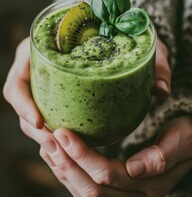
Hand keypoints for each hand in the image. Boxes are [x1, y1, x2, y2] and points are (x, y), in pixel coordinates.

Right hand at [3, 37, 169, 133]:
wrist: (109, 26)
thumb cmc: (117, 30)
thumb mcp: (135, 42)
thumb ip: (152, 63)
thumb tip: (161, 90)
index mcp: (43, 47)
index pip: (18, 78)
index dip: (23, 103)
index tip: (40, 123)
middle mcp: (39, 64)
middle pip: (22, 99)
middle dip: (32, 125)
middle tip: (54, 144)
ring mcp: (45, 77)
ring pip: (31, 108)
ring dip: (42, 131)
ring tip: (60, 148)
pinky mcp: (54, 88)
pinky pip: (45, 109)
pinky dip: (51, 126)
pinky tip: (66, 140)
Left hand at [39, 118, 191, 196]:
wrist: (187, 143)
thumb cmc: (184, 136)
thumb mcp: (180, 140)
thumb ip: (162, 155)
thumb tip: (137, 169)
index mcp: (150, 185)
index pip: (107, 175)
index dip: (82, 155)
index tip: (63, 131)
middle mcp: (134, 195)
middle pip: (91, 188)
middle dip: (66, 162)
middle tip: (47, 137)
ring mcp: (124, 194)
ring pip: (85, 192)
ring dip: (63, 169)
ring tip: (46, 145)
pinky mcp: (116, 188)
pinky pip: (86, 188)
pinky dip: (68, 173)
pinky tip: (56, 157)